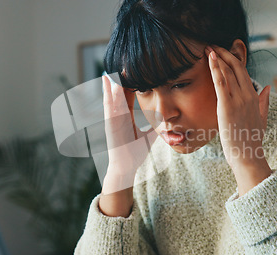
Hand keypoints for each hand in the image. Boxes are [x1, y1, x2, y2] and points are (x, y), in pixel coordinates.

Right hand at [99, 75, 156, 215]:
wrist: (126, 167)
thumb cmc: (135, 152)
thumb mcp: (148, 136)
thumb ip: (156, 128)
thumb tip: (167, 122)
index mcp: (125, 117)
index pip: (128, 96)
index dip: (130, 84)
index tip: (133, 71)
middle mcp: (117, 116)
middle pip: (118, 94)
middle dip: (118, 80)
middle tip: (120, 64)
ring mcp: (112, 120)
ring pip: (112, 98)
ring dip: (111, 84)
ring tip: (111, 70)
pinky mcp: (110, 126)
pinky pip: (109, 108)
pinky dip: (109, 96)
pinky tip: (109, 86)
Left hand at [205, 43, 271, 195]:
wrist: (247, 156)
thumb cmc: (250, 140)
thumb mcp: (261, 118)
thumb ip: (263, 101)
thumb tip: (267, 88)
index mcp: (255, 98)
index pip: (243, 72)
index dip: (232, 60)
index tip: (222, 52)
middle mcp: (248, 96)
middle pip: (236, 68)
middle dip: (223, 54)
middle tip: (212, 46)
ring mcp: (238, 100)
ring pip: (228, 72)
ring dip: (217, 58)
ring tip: (208, 48)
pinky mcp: (227, 106)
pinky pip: (221, 83)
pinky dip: (215, 69)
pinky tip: (210, 59)